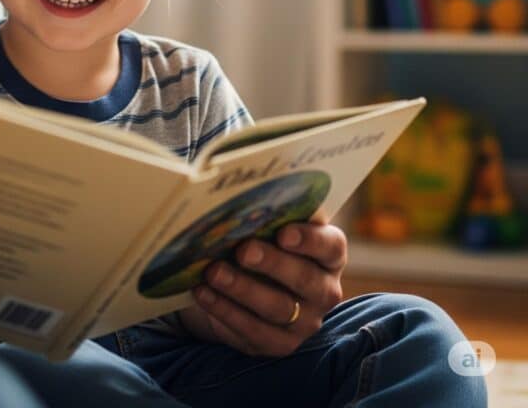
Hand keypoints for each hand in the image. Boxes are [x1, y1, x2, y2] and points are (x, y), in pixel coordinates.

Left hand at [189, 221, 346, 355]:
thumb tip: (245, 190)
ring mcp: (304, 322)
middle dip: (273, 264)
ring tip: (213, 271)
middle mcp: (324, 291)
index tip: (283, 233)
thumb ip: (268, 212)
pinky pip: (253, 331)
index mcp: (328, 255)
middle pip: (306, 280)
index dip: (310, 240)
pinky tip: (202, 292)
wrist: (244, 281)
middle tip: (243, 251)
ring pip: (277, 308)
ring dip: (242, 288)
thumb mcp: (268, 226)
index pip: (331, 247)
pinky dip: (224, 310)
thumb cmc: (261, 241)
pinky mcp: (278, 343)